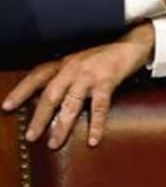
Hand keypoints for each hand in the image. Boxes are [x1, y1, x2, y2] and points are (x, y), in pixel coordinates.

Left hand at [1, 23, 154, 148]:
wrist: (133, 43)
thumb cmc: (107, 56)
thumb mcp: (82, 62)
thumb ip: (68, 77)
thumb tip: (54, 100)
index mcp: (64, 63)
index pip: (37, 77)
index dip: (20, 92)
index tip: (7, 107)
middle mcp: (72, 68)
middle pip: (50, 95)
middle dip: (39, 117)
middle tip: (31, 137)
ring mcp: (89, 74)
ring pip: (70, 103)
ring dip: (61, 125)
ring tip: (54, 143)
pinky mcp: (107, 81)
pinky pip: (99, 106)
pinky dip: (96, 124)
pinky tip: (92, 139)